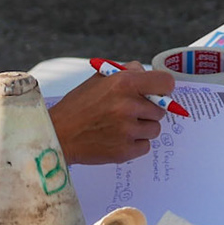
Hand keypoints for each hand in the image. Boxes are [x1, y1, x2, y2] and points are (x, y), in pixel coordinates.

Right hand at [50, 62, 172, 164]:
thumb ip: (127, 72)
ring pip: (154, 129)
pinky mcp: (125, 151)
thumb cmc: (78, 105)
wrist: (57, 135)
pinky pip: (145, 146)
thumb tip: (149, 75)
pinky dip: (135, 144)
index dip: (163, 88)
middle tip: (131, 111)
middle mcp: (128, 106)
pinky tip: (118, 138)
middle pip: (161, 109)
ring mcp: (127, 130)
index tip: (158, 92)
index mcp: (124, 83)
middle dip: (148, 110)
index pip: (166, 83)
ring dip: (142, 128)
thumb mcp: (99, 79)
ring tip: (121, 126)